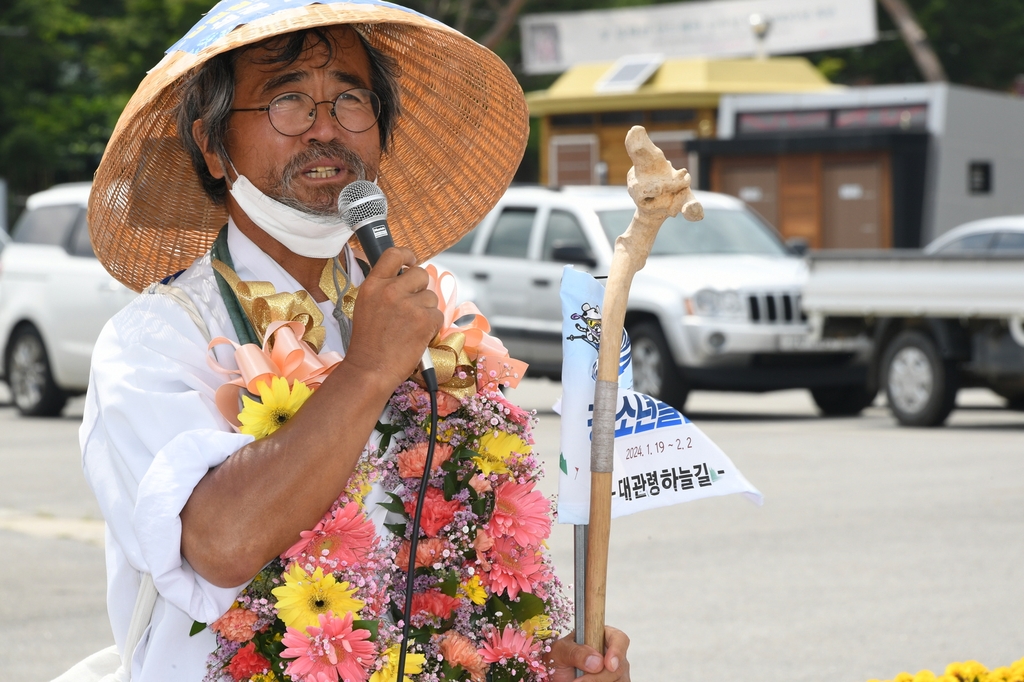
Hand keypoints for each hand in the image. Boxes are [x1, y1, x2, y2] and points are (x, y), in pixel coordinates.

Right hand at [345, 247, 442, 388]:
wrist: (370, 369)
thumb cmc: (368, 343)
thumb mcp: (366, 306)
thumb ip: (384, 289)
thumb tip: (405, 278)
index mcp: (373, 285)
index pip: (394, 254)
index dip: (407, 255)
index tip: (412, 260)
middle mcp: (390, 291)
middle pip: (420, 274)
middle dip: (421, 288)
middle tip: (413, 305)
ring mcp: (409, 305)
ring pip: (431, 297)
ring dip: (426, 310)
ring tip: (410, 326)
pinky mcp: (424, 320)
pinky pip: (438, 315)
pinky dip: (432, 326)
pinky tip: (417, 335)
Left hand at [548, 627, 630, 681]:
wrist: (555, 676)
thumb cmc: (558, 659)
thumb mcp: (560, 651)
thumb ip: (576, 652)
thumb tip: (597, 661)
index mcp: (601, 636)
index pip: (619, 639)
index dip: (617, 650)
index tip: (608, 665)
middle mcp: (612, 653)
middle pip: (619, 666)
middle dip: (600, 677)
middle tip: (578, 681)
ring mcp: (615, 671)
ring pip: (620, 680)